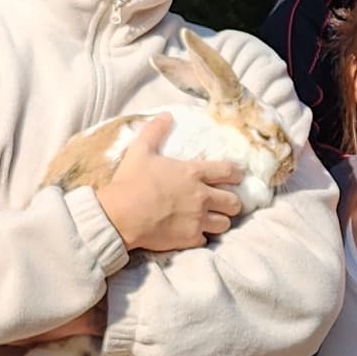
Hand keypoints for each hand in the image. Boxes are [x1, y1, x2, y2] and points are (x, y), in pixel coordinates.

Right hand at [99, 117, 243, 254]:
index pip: (229, 172)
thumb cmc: (130, 181)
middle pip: (234, 202)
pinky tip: (192, 233)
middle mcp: (201, 196)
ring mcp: (197, 219)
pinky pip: (207, 240)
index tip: (235, 178)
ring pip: (225, 224)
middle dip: (231, 201)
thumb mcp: (140, 150)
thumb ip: (155, 131)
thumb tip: (166, 115)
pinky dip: (201, 237)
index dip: (236, 175)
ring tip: (211, 219)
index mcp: (193, 173)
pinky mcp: (190, 238)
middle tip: (223, 202)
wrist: (120, 215)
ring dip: (220, 221)